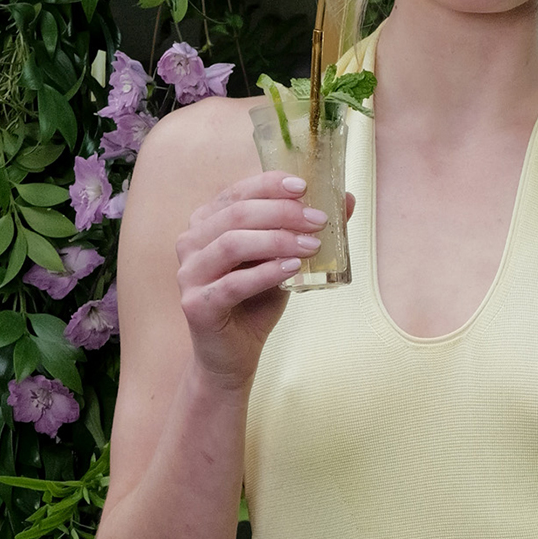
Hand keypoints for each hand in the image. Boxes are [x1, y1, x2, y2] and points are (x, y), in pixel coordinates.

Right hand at [174, 172, 342, 388]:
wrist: (233, 354)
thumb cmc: (256, 299)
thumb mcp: (284, 257)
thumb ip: (307, 228)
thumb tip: (348, 200)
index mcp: (207, 222)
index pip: (237, 192)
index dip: (269, 184)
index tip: (304, 186)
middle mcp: (192, 242)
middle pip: (237, 214)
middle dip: (283, 213)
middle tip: (319, 220)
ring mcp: (189, 274)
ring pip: (232, 244)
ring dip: (277, 240)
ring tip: (312, 245)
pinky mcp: (196, 304)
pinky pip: (232, 283)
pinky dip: (266, 273)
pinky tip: (293, 268)